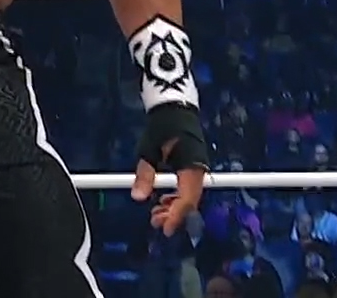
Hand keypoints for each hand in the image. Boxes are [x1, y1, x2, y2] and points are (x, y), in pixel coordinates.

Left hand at [130, 105, 209, 236]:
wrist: (174, 108)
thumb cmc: (162, 126)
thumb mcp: (148, 150)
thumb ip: (144, 174)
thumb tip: (138, 196)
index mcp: (191, 165)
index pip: (187, 198)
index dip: (176, 215)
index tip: (164, 227)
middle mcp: (199, 169)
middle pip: (190, 201)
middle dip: (173, 214)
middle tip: (155, 221)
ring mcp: (197, 168)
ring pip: (189, 196)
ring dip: (173, 206)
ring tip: (156, 213)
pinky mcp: (192, 167)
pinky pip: (187, 187)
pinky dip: (175, 196)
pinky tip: (162, 200)